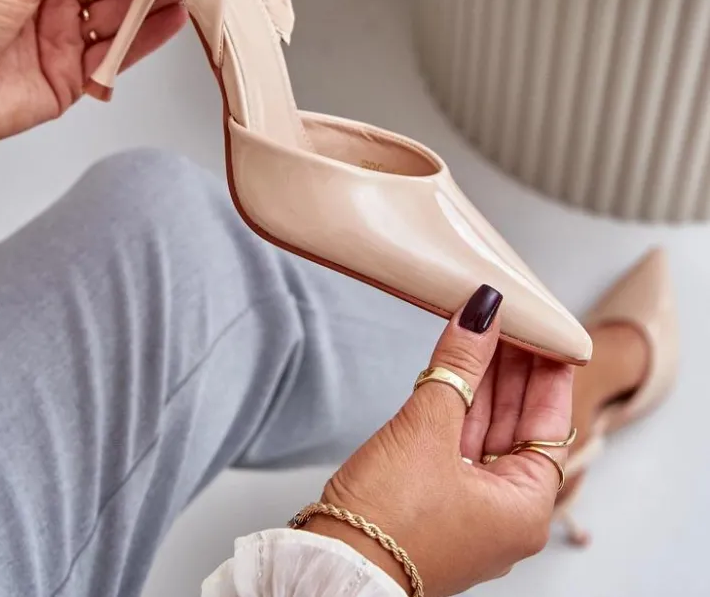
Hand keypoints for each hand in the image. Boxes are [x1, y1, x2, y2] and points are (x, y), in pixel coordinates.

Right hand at [308, 286, 573, 595]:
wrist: (334, 569)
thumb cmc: (389, 523)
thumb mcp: (428, 428)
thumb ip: (457, 366)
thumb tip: (480, 316)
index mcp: (524, 509)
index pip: (550, 424)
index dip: (548, 372)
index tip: (546, 333)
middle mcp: (504, 513)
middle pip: (518, 425)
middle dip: (510, 369)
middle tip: (507, 320)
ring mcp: (468, 509)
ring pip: (486, 432)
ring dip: (481, 382)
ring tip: (480, 331)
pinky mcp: (435, 502)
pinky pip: (459, 444)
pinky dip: (457, 405)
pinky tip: (452, 369)